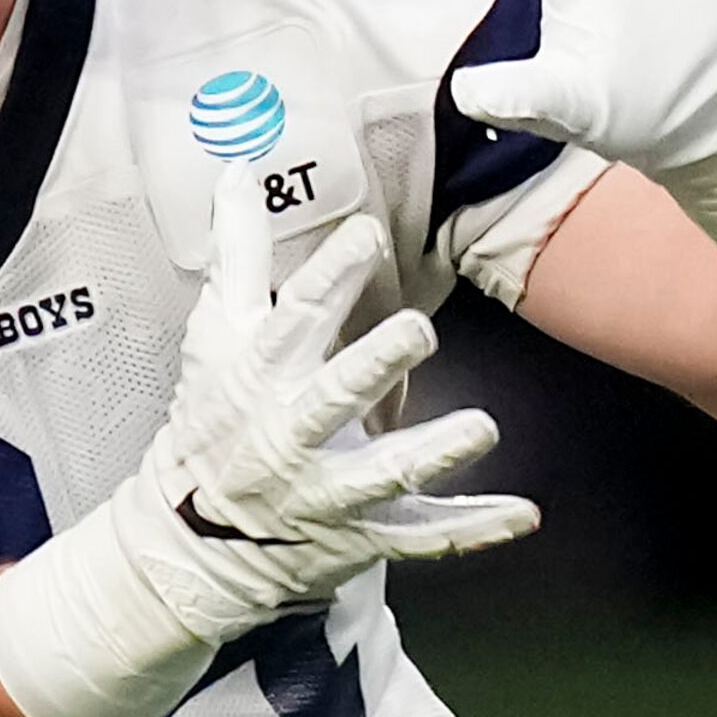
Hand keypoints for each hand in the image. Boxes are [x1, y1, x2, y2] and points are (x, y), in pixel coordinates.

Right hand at [124, 169, 539, 644]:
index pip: (295, 317)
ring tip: (483, 426)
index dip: (330, 274)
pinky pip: (423, 535)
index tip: (365, 234)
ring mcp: (329, 491)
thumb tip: (239, 175)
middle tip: (419, 329)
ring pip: (385, 474)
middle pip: (335, 396)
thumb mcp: (218, 335)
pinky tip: (524, 512)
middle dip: (374, 365)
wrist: (193, 541)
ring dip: (435, 452)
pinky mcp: (362, 534)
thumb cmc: (215, 420)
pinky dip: (473, 527)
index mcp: (263, 374)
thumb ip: (239, 255)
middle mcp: (293, 433)